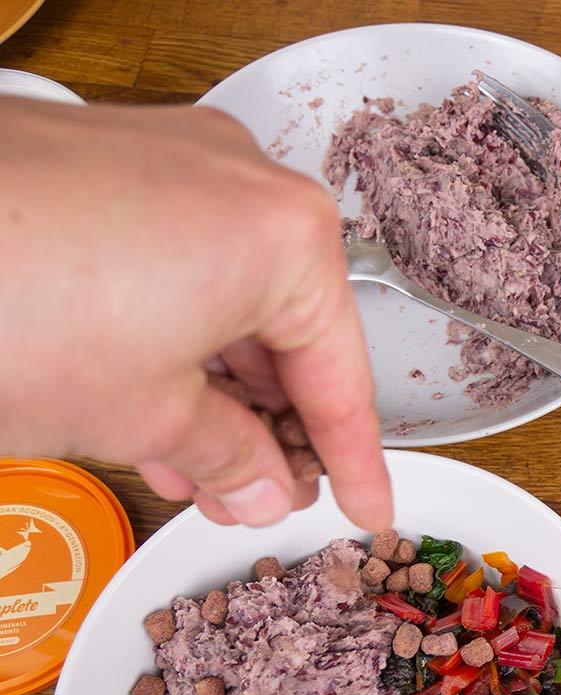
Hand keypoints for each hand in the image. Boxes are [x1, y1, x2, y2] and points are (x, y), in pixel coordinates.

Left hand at [0, 98, 389, 530]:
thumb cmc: (13, 311)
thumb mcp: (141, 415)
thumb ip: (229, 458)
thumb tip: (264, 488)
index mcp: (285, 235)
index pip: (340, 374)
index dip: (354, 463)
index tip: (367, 512)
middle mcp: (241, 178)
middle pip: (288, 327)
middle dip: (274, 424)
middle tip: (270, 496)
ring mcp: (170, 159)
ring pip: (226, 294)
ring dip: (218, 388)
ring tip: (201, 467)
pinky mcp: (105, 161)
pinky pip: (172, 259)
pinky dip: (171, 335)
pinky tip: (150, 403)